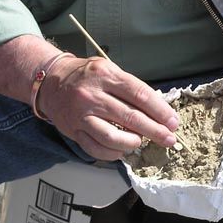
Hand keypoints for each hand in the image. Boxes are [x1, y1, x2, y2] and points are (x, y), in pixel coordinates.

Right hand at [40, 56, 178, 160]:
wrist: (50, 82)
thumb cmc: (85, 76)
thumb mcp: (108, 70)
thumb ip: (131, 88)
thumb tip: (158, 110)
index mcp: (105, 75)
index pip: (140, 95)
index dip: (160, 111)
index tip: (172, 121)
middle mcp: (92, 95)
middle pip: (131, 117)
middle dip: (155, 131)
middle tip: (169, 138)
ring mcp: (81, 115)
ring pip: (112, 137)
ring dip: (133, 143)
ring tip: (141, 142)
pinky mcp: (73, 131)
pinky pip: (96, 149)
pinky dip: (114, 153)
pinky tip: (122, 149)